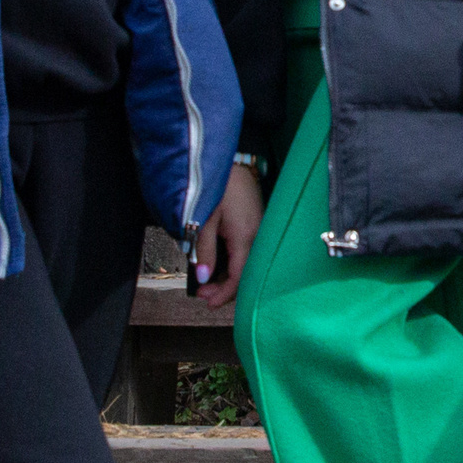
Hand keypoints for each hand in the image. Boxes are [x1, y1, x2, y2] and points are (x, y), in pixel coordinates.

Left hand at [191, 164, 263, 309]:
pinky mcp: (259, 223)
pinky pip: (249, 251)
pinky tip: (220, 263)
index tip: (207, 302)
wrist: (231, 160)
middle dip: (224, 288)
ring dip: (229, 275)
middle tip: (202, 292)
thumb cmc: (217, 186)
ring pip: (248, 264)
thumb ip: (204, 250)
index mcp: (246, 237)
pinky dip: (235, 262)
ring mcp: (261, 230)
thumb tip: (204, 277)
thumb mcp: (204, 219)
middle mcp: (259, 236)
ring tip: (207, 279)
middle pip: (245, 274)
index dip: (223, 294)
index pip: (239, 277)